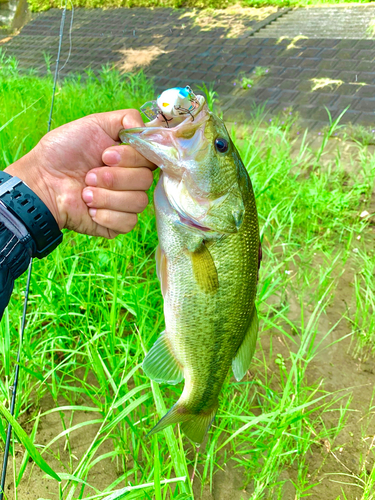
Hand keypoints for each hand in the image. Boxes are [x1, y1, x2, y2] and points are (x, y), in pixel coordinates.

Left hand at [5, 110, 155, 238]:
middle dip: (114, 178)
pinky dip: (107, 215)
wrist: (42, 182)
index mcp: (130, 157)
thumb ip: (126, 119)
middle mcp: (131, 179)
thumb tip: (147, 128)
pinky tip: (90, 209)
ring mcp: (126, 202)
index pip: (152, 158)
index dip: (132, 158)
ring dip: (107, 196)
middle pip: (146, 180)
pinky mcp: (119, 224)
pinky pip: (129, 222)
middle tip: (89, 175)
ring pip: (139, 202)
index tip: (105, 155)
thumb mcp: (94, 123)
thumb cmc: (63, 152)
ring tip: (85, 192)